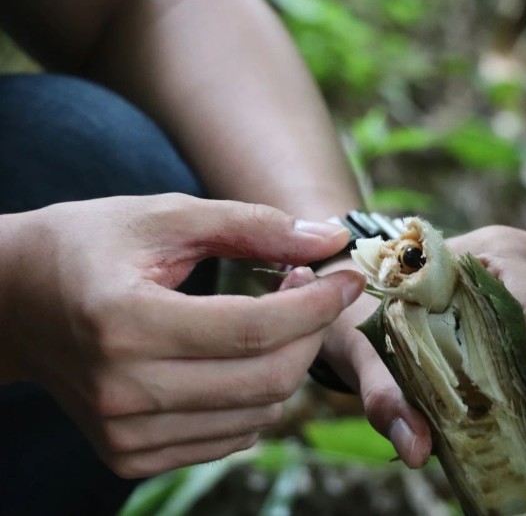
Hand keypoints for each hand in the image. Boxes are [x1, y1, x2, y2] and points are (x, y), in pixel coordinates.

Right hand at [0, 193, 364, 477]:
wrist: (15, 303)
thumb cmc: (89, 247)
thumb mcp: (165, 217)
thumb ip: (251, 225)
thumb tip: (331, 238)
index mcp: (124, 321)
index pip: (253, 330)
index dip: (316, 305)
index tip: (346, 276)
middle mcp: (122, 391)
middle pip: (264, 380)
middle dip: (310, 335)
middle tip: (312, 290)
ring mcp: (124, 434)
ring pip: (257, 414)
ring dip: (289, 364)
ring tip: (278, 316)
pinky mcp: (130, 455)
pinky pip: (230, 437)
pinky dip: (256, 397)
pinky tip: (245, 356)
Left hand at [312, 225, 525, 468]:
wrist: (383, 292)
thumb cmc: (376, 308)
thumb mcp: (367, 343)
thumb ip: (385, 390)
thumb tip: (416, 450)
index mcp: (500, 248)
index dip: (512, 369)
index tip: (476, 395)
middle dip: (524, 388)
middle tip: (481, 408)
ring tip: (497, 404)